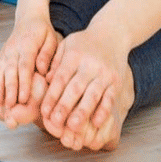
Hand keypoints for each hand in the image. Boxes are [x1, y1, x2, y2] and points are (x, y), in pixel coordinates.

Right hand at [0, 14, 58, 125]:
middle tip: (10, 106)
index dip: (23, 83)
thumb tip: (41, 70)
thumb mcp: (52, 38)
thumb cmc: (43, 31)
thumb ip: (47, 54)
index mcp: (28, 46)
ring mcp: (5, 53)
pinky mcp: (0, 57)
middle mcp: (13, 50)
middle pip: (9, 71)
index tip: (23, 99)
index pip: (25, 66)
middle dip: (9, 89)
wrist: (29, 18)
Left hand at [40, 28, 127, 148]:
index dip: (52, 96)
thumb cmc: (84, 43)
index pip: (61, 78)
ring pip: (93, 95)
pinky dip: (103, 111)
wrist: (113, 33)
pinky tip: (96, 123)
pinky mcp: (116, 81)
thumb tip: (47, 80)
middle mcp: (90, 64)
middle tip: (55, 124)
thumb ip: (56, 62)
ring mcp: (105, 73)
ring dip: (82, 113)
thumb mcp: (67, 45)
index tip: (44, 112)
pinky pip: (110, 98)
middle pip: (75, 88)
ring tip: (73, 127)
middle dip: (64, 107)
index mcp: (74, 56)